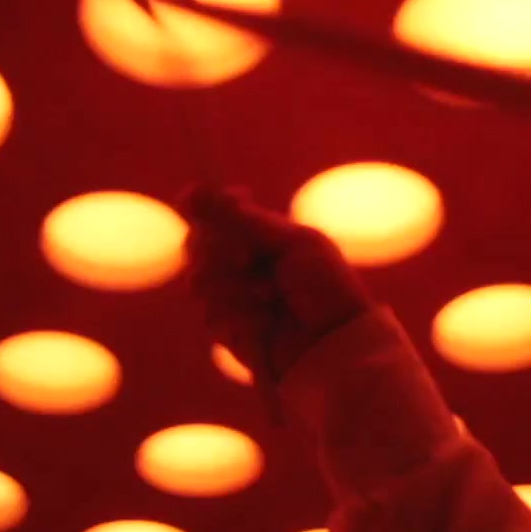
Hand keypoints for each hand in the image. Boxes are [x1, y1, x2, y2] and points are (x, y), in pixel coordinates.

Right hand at [176, 183, 374, 389]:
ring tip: (270, 296)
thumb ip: (249, 221)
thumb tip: (202, 190)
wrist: (335, 341)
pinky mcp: (225, 329)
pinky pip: (210, 314)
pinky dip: (240, 314)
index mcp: (256, 235)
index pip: (211, 213)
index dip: (205, 205)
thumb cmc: (326, 286)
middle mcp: (236, 262)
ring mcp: (228, 296)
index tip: (226, 204)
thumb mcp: (295, 243)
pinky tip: (266, 321)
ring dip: (236, 287)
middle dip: (220, 249)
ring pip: (198, 280)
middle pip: (195, 243)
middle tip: (249, 258)